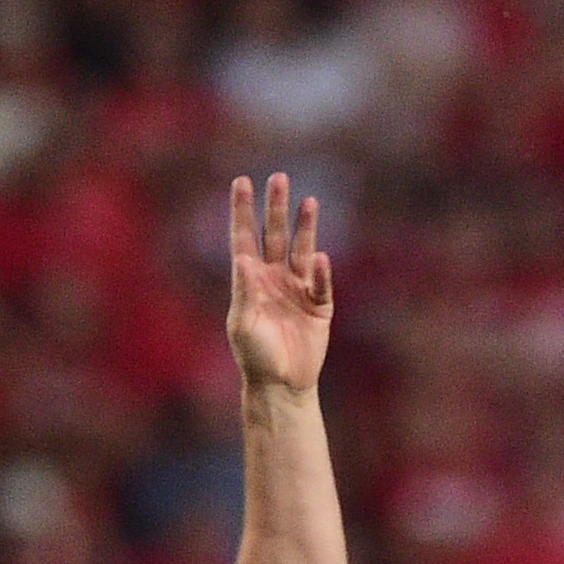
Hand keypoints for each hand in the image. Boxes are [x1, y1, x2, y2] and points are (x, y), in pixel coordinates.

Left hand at [226, 173, 333, 395]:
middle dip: (276, 207)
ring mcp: (297, 289)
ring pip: (301, 249)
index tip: (241, 182)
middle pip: (274, 235)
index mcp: (250, 280)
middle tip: (279, 178)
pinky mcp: (319, 306)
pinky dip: (321, 273)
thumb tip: (244, 258)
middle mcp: (273, 278)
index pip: (245, 237)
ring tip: (309, 201)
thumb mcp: (242, 323)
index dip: (243, 210)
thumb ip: (244, 290)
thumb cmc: (255, 356)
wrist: (282, 385)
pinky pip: (321, 284)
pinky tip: (319, 259)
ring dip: (305, 226)